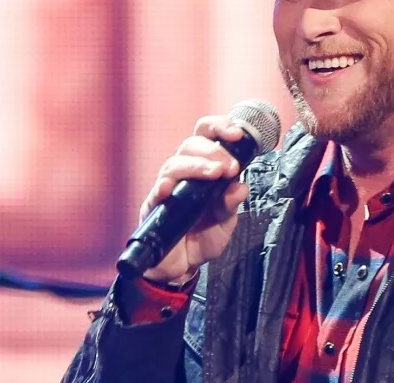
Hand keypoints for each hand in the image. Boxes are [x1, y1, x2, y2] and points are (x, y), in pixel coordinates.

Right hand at [138, 116, 249, 284]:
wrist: (184, 266)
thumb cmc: (204, 236)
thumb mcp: (226, 219)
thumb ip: (231, 202)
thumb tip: (240, 187)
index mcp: (204, 168)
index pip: (207, 135)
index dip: (220, 127)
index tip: (237, 134)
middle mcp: (184, 173)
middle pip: (190, 144)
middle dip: (213, 150)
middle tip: (230, 166)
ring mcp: (167, 188)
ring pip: (174, 164)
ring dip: (196, 165)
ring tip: (215, 173)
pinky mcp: (153, 207)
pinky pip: (155, 192)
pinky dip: (162, 187)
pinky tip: (170, 188)